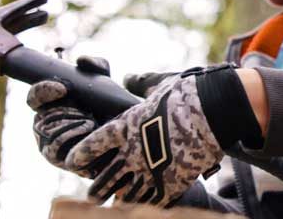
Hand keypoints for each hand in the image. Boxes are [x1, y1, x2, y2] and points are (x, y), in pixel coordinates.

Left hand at [29, 64, 223, 206]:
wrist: (211, 111)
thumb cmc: (185, 94)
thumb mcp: (158, 85)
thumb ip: (142, 85)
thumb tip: (130, 78)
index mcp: (127, 126)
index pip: (95, 143)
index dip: (82, 153)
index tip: (72, 162)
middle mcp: (134, 151)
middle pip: (108, 175)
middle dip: (99, 188)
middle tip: (92, 197)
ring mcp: (151, 170)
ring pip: (128, 193)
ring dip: (120, 201)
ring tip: (112, 207)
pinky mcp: (171, 183)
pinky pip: (153, 200)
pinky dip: (147, 205)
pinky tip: (141, 210)